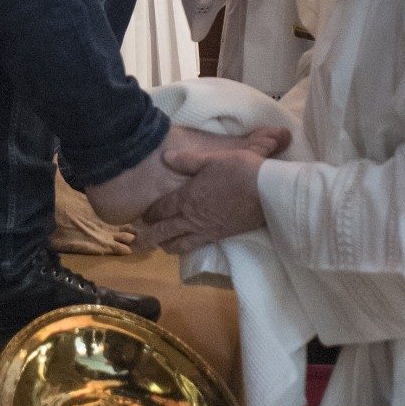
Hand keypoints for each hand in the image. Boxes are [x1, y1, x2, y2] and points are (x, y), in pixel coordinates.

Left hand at [133, 126, 289, 251]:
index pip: (161, 209)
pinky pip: (197, 246)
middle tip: (137, 243)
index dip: (150, 213)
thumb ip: (187, 161)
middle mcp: (192, 217)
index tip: (141, 217)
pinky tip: (186, 248)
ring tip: (160, 247)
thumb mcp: (211, 160)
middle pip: (164, 231)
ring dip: (166, 245)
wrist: (267, 192)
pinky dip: (186, 249)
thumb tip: (165, 157)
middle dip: (148, 237)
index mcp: (187, 197)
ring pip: (180, 243)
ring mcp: (206, 229)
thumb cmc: (239, 171)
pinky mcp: (221, 236)